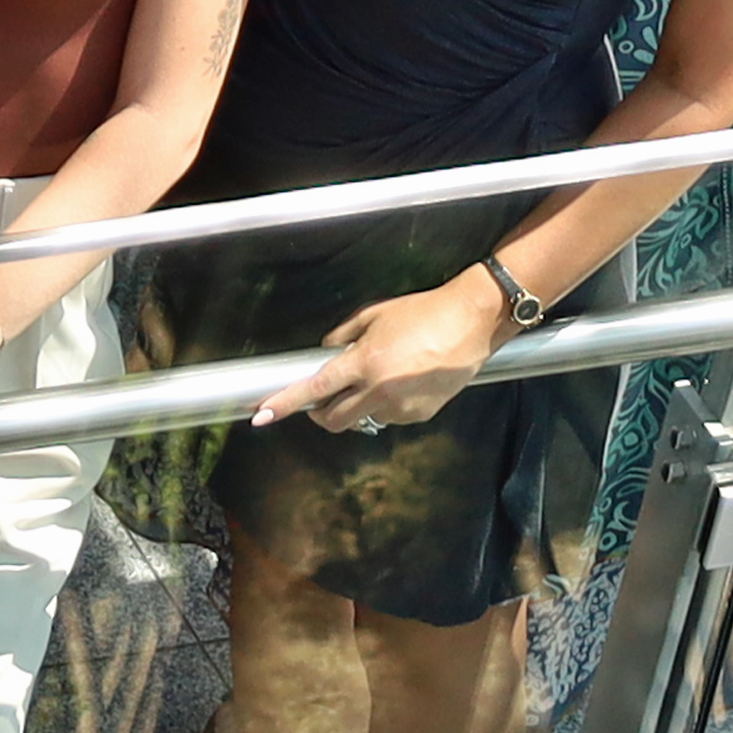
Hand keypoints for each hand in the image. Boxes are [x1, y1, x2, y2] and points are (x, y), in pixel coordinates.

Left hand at [248, 271, 513, 435]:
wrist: (470, 322)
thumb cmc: (422, 312)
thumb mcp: (375, 315)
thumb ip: (344, 335)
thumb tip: (327, 351)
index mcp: (363, 363)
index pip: (314, 389)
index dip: (285, 403)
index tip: (262, 416)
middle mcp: (379, 390)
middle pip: (334, 420)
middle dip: (321, 414)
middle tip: (323, 400)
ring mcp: (401, 406)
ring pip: (365, 420)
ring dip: (359, 407)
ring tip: (379, 378)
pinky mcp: (421, 415)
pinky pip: (392, 417)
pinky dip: (387, 406)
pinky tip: (403, 382)